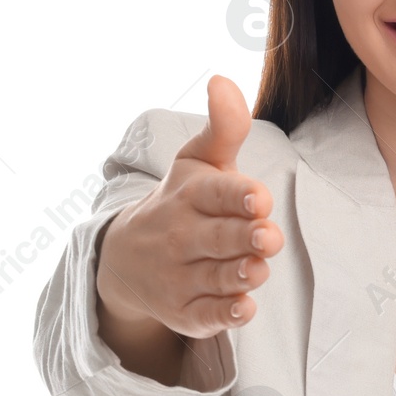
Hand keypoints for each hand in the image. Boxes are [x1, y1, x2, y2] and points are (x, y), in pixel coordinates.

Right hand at [97, 75, 282, 340]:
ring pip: (218, 277)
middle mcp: (184, 235)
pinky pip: (209, 315)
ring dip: (241, 274)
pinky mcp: (186, 311)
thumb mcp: (199, 162)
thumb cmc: (183, 202)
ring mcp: (182, 276)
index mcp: (192, 195)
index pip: (216, 193)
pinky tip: (243, 308)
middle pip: (221, 238)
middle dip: (245, 237)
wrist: (127, 259)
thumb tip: (222, 79)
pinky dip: (226, 314)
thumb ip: (224, 126)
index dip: (238, 196)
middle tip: (268, 235)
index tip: (259, 198)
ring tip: (258, 268)